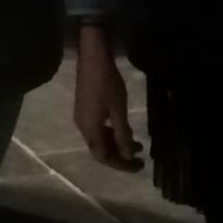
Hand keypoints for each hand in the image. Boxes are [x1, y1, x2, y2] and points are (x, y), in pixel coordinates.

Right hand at [72, 24, 143, 171]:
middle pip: (100, 151)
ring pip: (99, 140)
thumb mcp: (118, 110)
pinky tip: (124, 129)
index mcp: (89, 129)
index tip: (139, 166)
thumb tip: (128, 156)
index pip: (103, 157)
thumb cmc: (107, 83)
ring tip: (138, 144)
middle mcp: (82, 127)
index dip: (121, 165)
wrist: (93, 57)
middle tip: (140, 159)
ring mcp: (82, 117)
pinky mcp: (84, 109)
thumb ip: (122, 134)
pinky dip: (111, 134)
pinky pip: (97, 129)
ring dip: (117, 145)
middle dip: (120, 157)